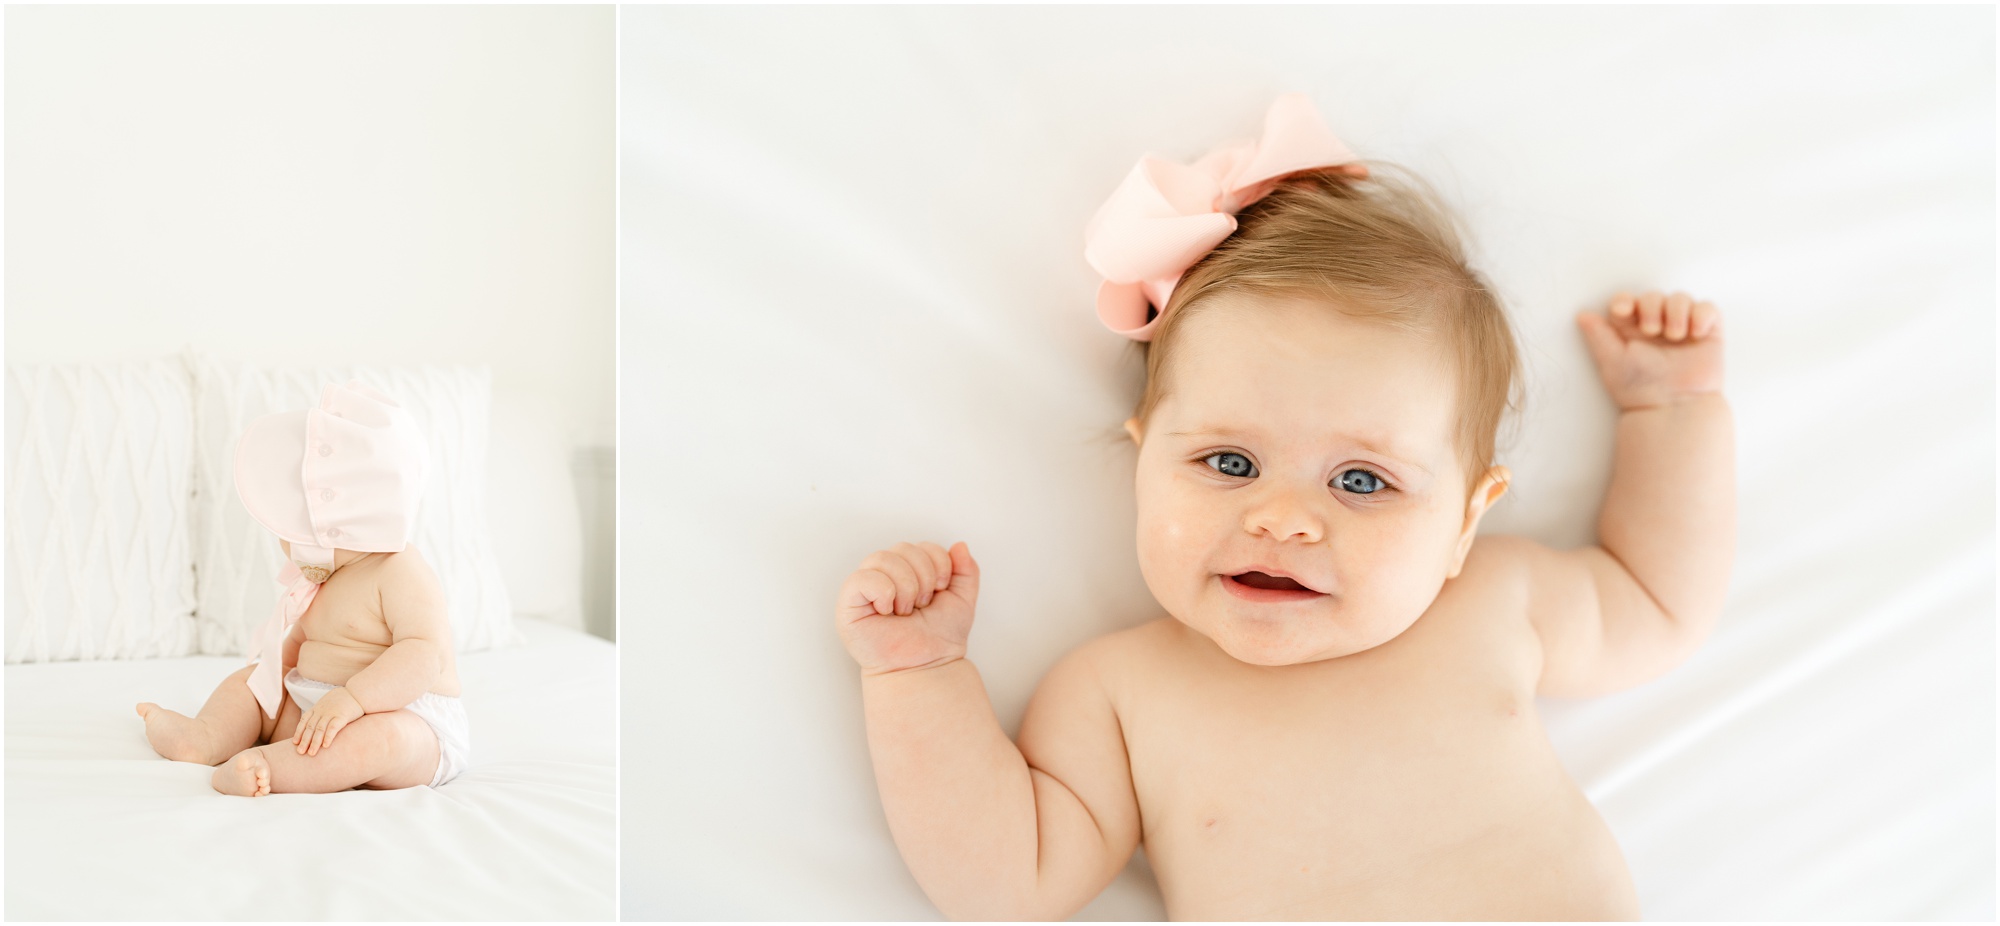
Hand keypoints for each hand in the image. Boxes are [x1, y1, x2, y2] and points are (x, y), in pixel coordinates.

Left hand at [292, 686, 363, 755]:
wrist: (359, 691)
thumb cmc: (345, 699)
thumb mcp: (329, 702)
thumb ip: (322, 711)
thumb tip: (318, 725)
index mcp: (317, 707)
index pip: (304, 720)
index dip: (299, 732)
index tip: (295, 743)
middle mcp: (322, 710)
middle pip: (310, 727)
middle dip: (305, 740)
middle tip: (300, 752)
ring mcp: (331, 713)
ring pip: (319, 729)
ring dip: (314, 742)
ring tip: (311, 753)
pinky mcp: (342, 715)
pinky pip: (333, 727)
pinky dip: (328, 737)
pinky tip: (325, 746)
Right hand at [836, 541, 979, 676]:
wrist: (927, 666)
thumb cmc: (938, 638)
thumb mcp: (962, 599)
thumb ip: (966, 571)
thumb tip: (959, 545)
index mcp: (908, 570)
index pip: (922, 545)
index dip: (938, 564)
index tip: (940, 591)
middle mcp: (884, 574)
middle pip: (902, 548)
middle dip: (923, 577)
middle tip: (922, 605)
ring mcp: (864, 588)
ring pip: (882, 558)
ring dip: (905, 586)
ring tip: (905, 610)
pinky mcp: (848, 605)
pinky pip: (861, 578)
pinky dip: (882, 591)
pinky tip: (887, 610)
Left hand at [1577, 290, 1725, 410]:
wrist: (1674, 406)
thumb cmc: (1641, 389)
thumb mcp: (1612, 361)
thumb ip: (1598, 336)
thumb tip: (1582, 315)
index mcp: (1630, 330)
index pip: (1626, 301)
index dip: (1624, 300)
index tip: (1622, 311)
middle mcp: (1656, 325)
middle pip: (1653, 296)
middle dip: (1652, 307)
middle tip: (1652, 331)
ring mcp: (1682, 328)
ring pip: (1680, 298)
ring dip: (1677, 311)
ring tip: (1675, 335)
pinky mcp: (1707, 333)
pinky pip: (1708, 309)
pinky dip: (1702, 314)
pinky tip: (1696, 332)